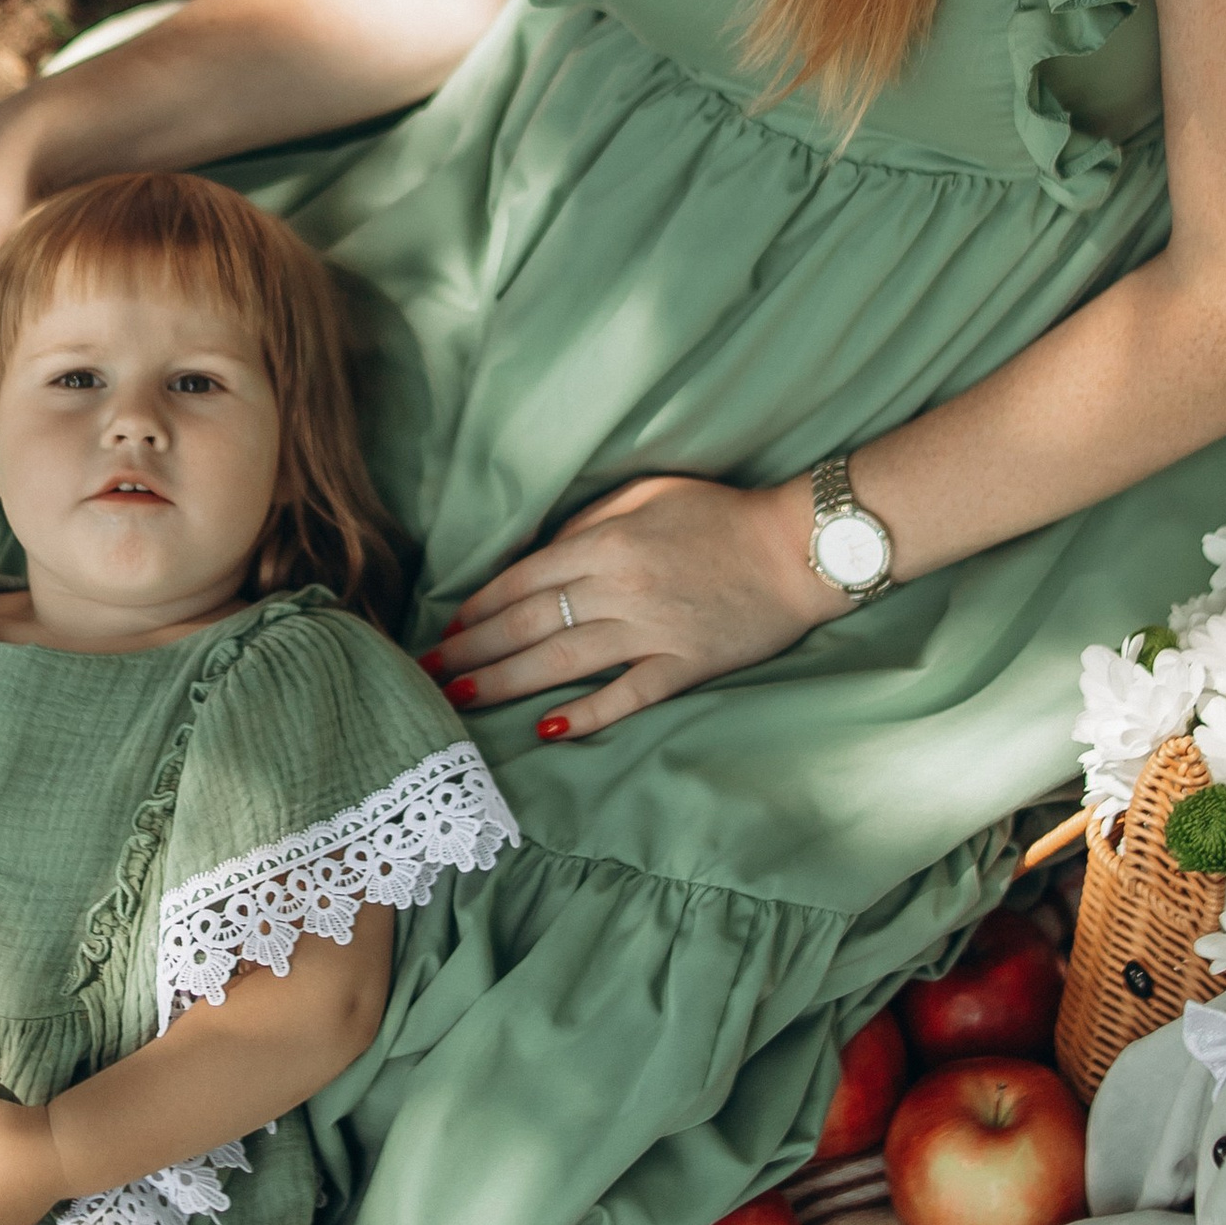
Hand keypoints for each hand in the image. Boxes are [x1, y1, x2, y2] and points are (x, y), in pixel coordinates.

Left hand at [426, 472, 838, 739]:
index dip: (479, 607)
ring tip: (462, 699)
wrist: (797, 549)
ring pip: (562, 663)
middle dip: (472, 650)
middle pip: (528, 624)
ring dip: (505, 683)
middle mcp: (620, 589)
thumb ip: (589, 523)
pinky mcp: (684, 666)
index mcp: (607, 542)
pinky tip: (548, 730)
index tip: (448, 628)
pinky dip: (586, 714)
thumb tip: (542, 554)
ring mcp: (652, 632)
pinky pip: (626, 695)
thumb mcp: (648, 494)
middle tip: (428, 673)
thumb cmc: (720, 514)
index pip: (522, 580)